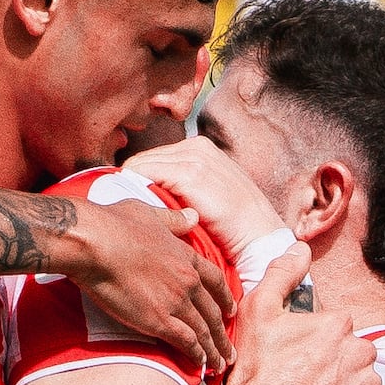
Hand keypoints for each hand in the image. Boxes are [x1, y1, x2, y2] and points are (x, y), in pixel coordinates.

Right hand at [55, 195, 235, 371]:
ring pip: (203, 331)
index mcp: (186, 256)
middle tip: (229, 350)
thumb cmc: (115, 224)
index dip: (225, 297)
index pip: (215, 280)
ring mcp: (175, 302)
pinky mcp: (158, 320)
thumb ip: (174, 219)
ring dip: (214, 350)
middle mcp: (187, 281)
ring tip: (220, 364)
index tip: (231, 311)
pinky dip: (196, 354)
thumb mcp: (150, 213)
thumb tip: (193, 216)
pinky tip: (200, 364)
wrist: (96, 242)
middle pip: (213, 312)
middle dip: (223, 333)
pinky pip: (185, 342)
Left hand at [123, 133, 287, 277]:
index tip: (128, 201)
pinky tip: (137, 212)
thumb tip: (143, 193)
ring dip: (130, 188)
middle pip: (142, 159)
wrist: (259, 238)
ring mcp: (195, 158)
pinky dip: (136, 190)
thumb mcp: (206, 194)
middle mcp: (196, 146)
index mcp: (200, 148)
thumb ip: (179, 185)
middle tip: (124, 210)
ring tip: (131, 213)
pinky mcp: (191, 175)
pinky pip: (146, 174)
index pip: (152, 157)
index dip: (137, 179)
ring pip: (140, 165)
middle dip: (130, 182)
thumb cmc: (232, 225)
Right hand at [217, 284, 384, 384]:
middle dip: (337, 365)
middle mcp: (361, 350)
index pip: (336, 329)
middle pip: (354, 354)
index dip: (316, 345)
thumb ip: (282, 274)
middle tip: (307, 383)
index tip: (298, 360)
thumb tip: (301, 248)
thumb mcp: (258, 311)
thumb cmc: (257, 370)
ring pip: (365, 381)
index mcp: (338, 323)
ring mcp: (371, 384)